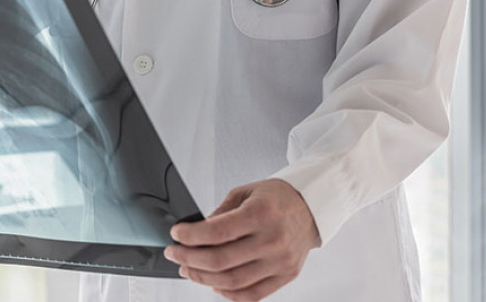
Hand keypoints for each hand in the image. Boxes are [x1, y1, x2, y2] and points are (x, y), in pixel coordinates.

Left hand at [165, 179, 319, 301]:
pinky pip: (253, 294)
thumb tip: (196, 233)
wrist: (311, 207)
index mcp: (261, 214)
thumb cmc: (277, 198)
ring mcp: (280, 261)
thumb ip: (220, 214)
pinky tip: (213, 284)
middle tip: (174, 254)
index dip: (190, 236)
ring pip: (233, 281)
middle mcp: (273, 240)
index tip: (176, 235)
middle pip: (221, 260)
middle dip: (189, 259)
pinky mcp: (286, 275)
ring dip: (203, 278)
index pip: (217, 232)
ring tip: (188, 269)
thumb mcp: (244, 193)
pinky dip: (229, 293)